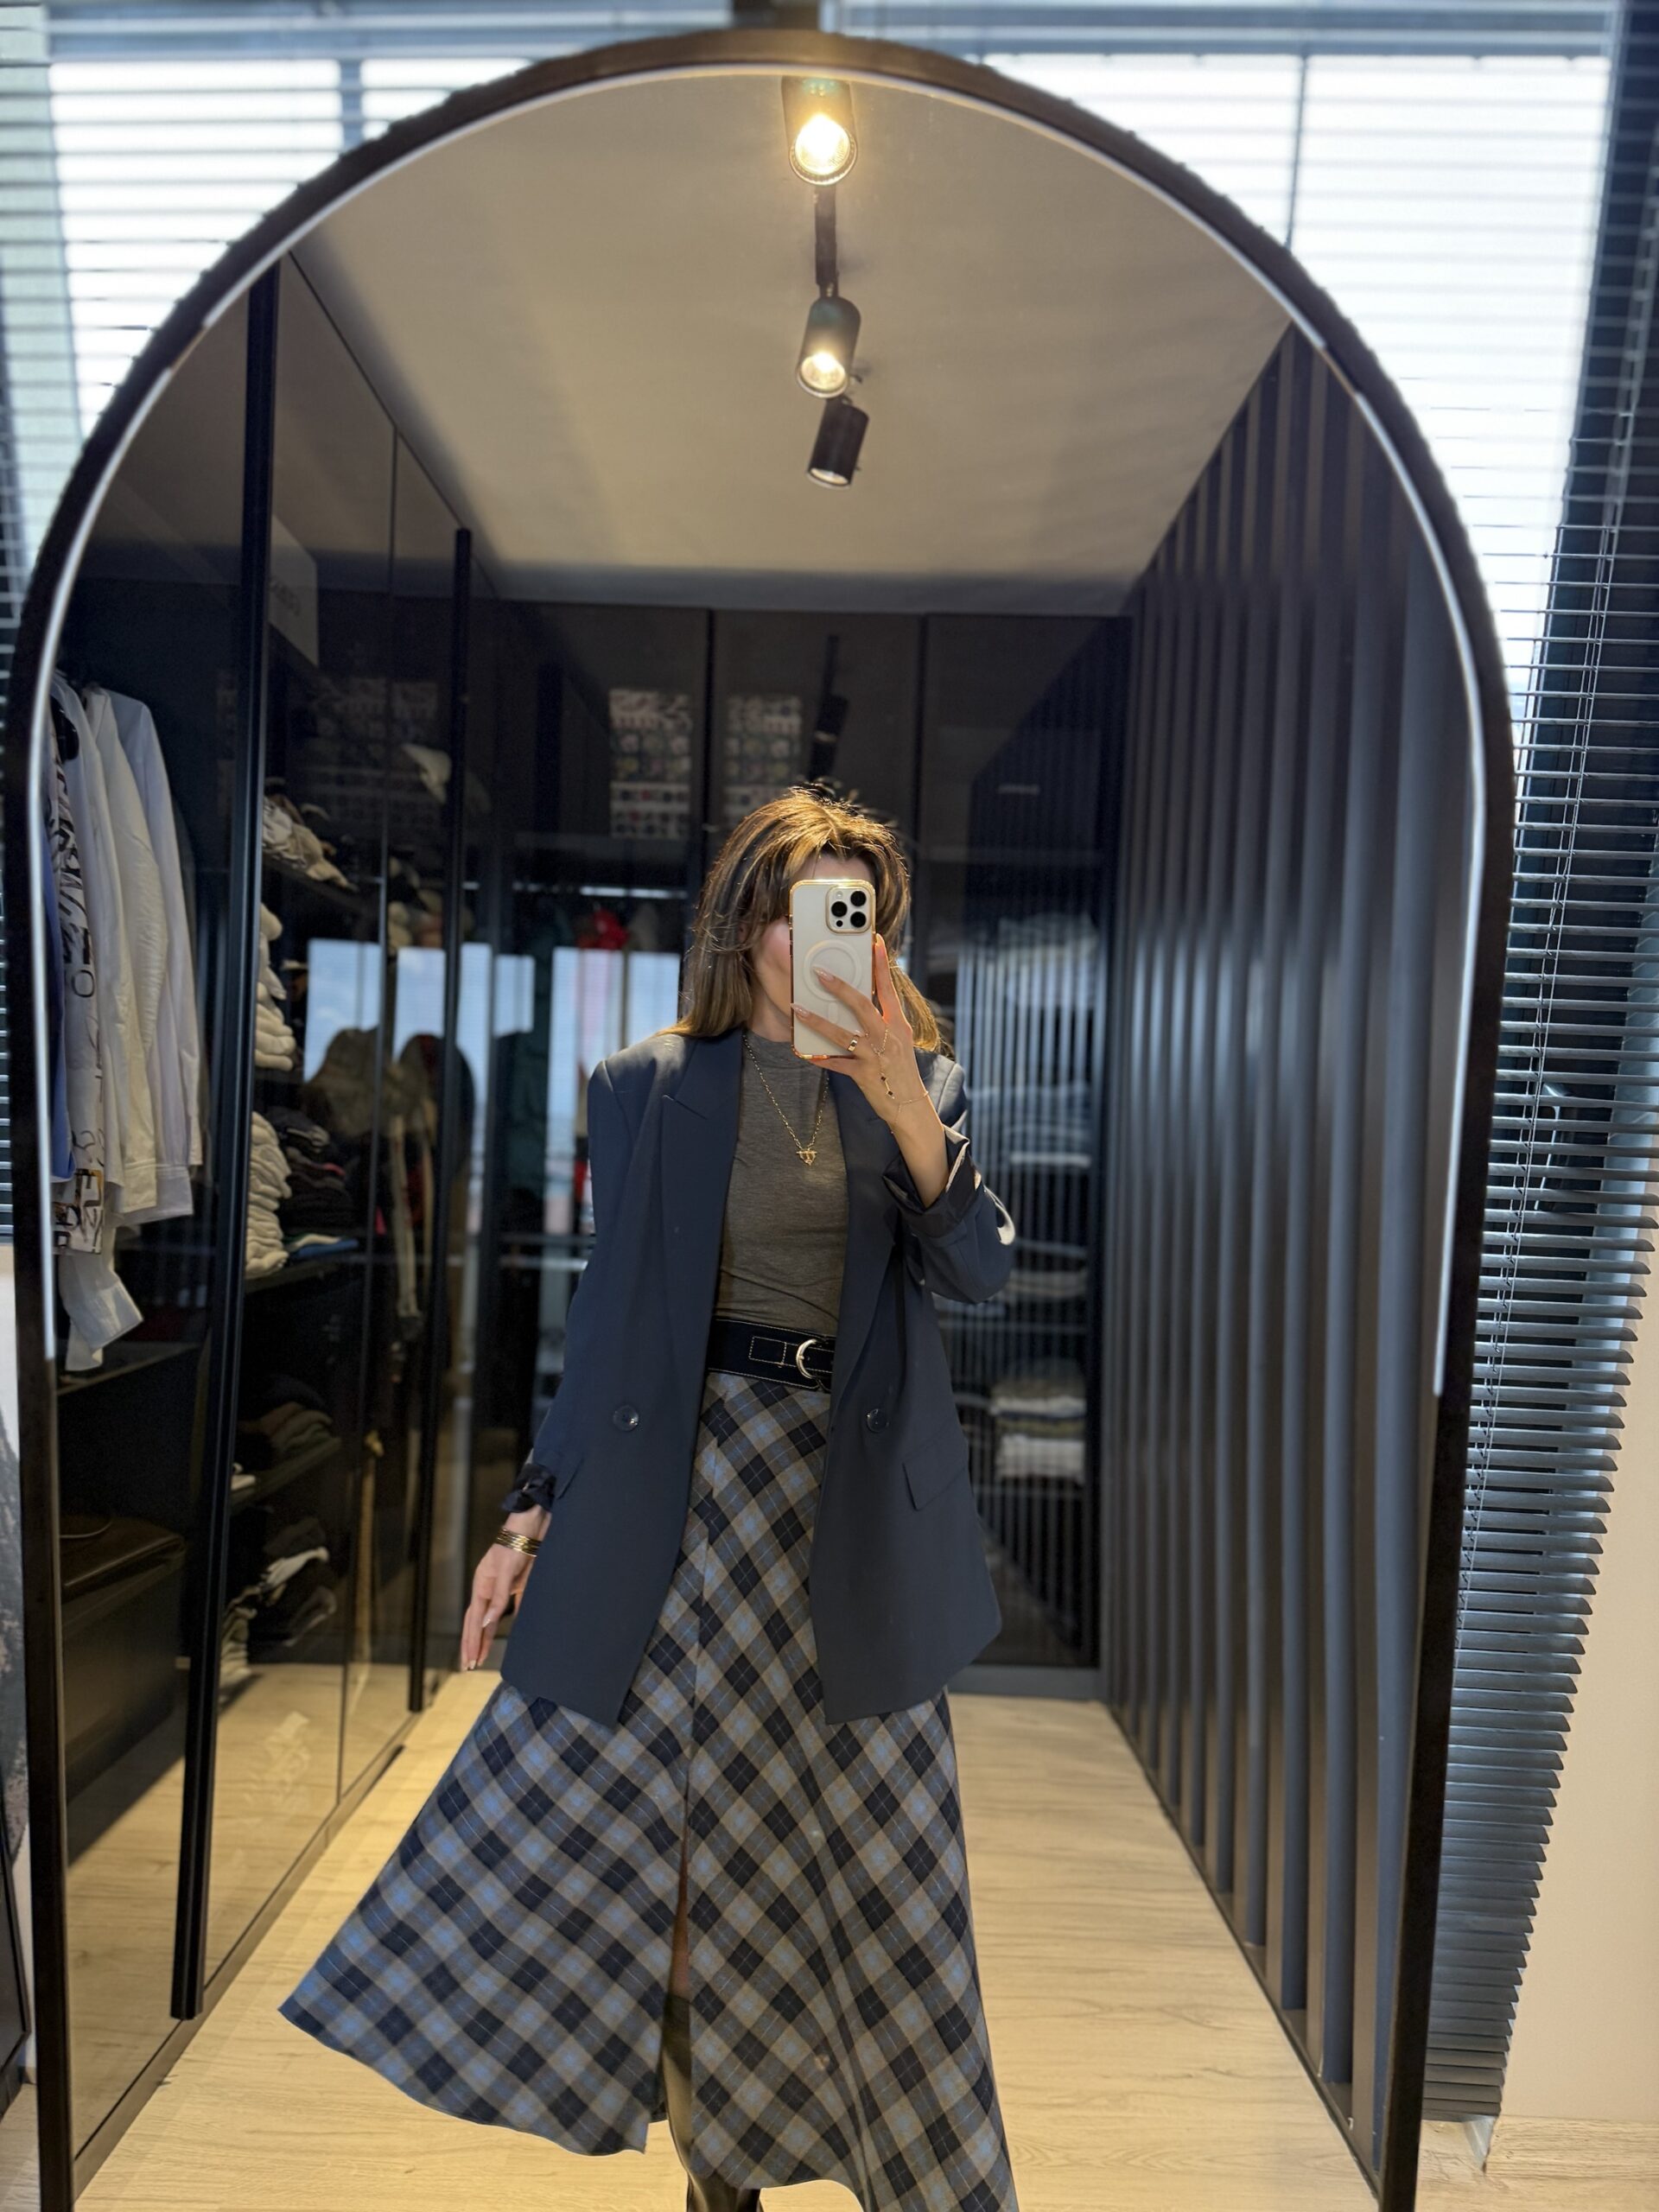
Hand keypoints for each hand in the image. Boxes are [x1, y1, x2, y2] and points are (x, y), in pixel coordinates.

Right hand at [460, 1507, 546, 1670]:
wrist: (535, 1524)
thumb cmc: (517, 1543)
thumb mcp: (506, 1571)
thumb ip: (498, 1598)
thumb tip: (484, 1624)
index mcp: (482, 1584)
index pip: (473, 1619)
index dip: (471, 1640)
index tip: (469, 1660)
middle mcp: (490, 1587)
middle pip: (477, 1621)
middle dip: (473, 1643)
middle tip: (469, 1666)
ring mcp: (505, 1586)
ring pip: (492, 1617)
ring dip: (487, 1636)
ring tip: (482, 1656)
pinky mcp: (520, 1583)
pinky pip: (514, 1606)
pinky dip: (511, 1620)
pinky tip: (511, 1632)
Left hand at [793, 932, 930, 1128]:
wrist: (910, 1106)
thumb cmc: (901, 1070)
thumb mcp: (899, 1041)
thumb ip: (883, 1020)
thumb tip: (860, 1000)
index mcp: (898, 1025)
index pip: (890, 989)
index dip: (881, 965)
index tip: (873, 942)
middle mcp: (888, 1037)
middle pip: (863, 1006)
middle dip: (840, 988)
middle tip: (820, 972)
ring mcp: (875, 1056)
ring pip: (843, 1034)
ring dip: (818, 1021)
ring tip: (798, 1009)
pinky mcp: (864, 1075)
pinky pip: (837, 1064)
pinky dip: (820, 1058)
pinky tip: (804, 1052)